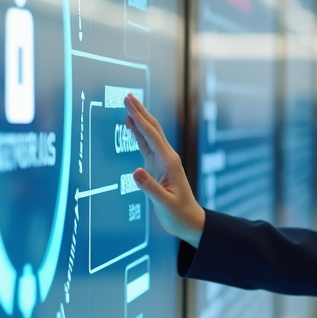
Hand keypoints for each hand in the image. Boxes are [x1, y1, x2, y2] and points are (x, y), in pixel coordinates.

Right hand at [123, 94, 204, 246]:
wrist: (188, 221)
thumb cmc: (179, 213)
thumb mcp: (164, 203)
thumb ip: (150, 188)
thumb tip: (136, 172)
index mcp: (169, 162)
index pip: (152, 136)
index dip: (140, 119)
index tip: (129, 104)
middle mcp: (167, 157)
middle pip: (153, 129)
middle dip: (140, 112)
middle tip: (127, 96)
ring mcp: (162, 160)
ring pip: (149, 134)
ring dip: (139, 119)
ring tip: (128, 104)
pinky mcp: (157, 165)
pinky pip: (146, 145)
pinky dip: (138, 133)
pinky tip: (131, 125)